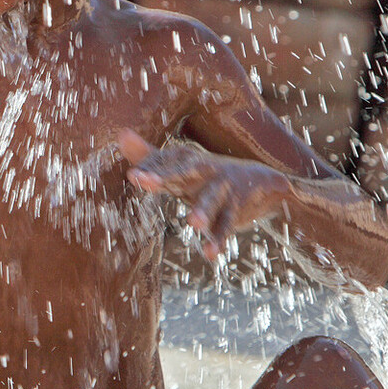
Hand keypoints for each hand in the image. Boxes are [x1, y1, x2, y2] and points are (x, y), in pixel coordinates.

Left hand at [118, 129, 292, 261]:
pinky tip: (210, 254)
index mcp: (187, 161)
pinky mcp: (237, 208)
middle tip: (142, 181)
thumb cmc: (210, 176)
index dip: (149, 169)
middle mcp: (205, 170)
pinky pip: (227, 225)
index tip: (134, 176)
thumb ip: (151, 155)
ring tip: (191, 223)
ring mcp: (223, 189)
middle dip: (164, 176)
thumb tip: (121, 134)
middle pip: (183, 172)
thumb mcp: (182, 166)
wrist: (266, 183)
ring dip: (203, 211)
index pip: (164, 162)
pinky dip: (219, 240)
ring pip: (210, 200)